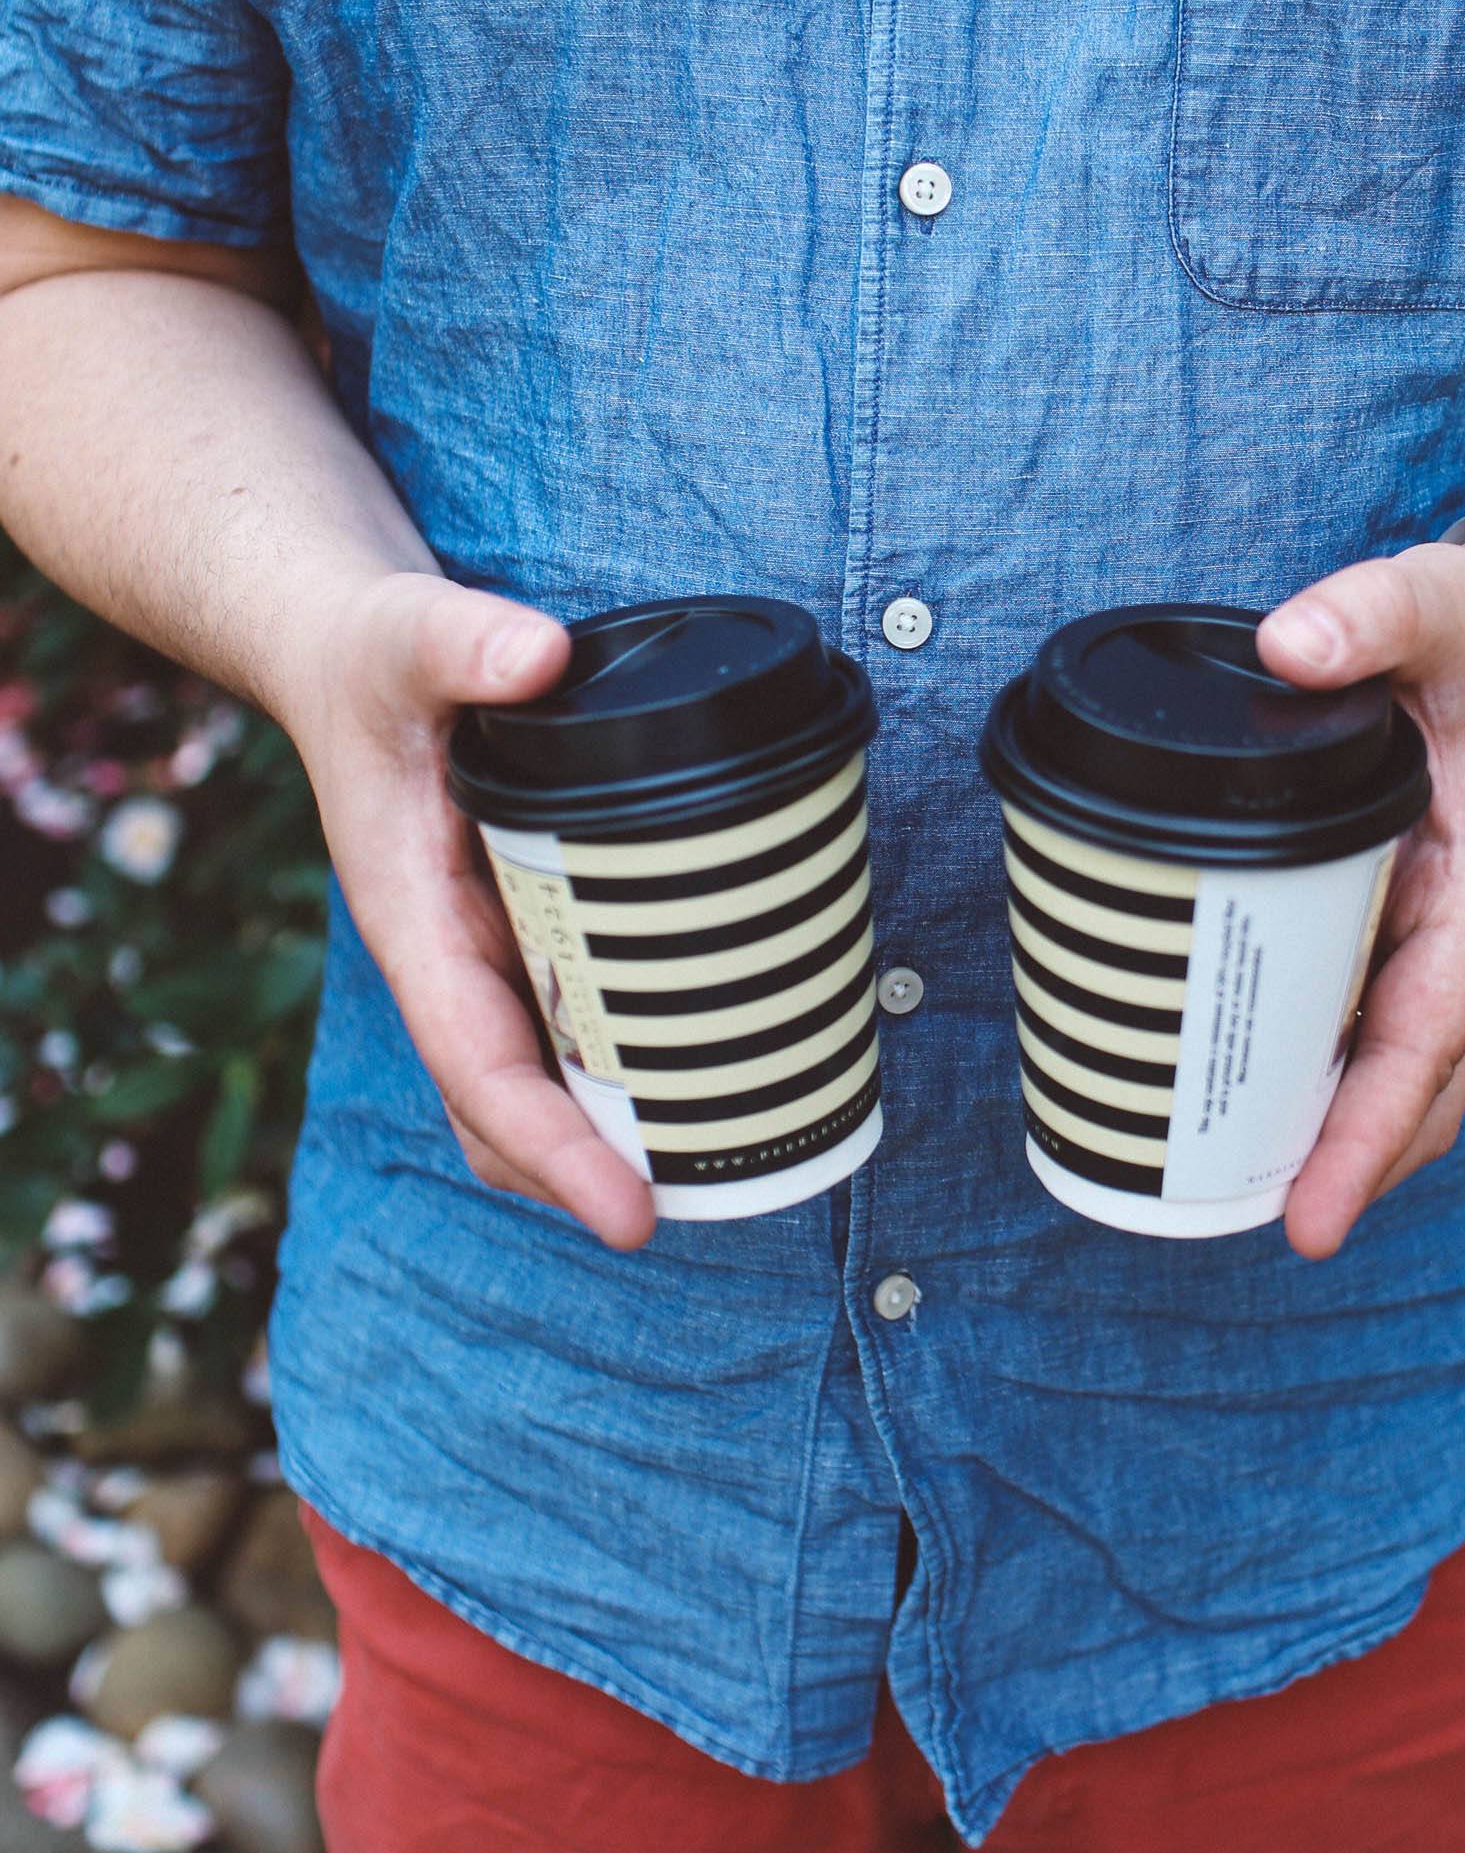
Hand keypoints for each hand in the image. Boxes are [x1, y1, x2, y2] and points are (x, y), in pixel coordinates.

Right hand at [283, 571, 657, 1249]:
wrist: (344, 648)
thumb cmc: (365, 657)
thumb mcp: (403, 636)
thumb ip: (458, 642)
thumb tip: (537, 656)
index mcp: (415, 927)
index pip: (481, 1071)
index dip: (554, 1151)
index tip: (631, 1216)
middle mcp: (454, 958)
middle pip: (515, 1109)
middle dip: (593, 1172)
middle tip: (709, 1201)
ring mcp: (493, 947)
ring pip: (550, 1075)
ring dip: (620, 1128)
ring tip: (733, 1160)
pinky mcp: (531, 920)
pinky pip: (581, 1012)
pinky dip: (638, 1050)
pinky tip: (718, 1055)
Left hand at [1258, 525, 1464, 1261]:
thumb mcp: (1434, 603)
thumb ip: (1370, 613)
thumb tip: (1290, 646)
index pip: (1424, 1036)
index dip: (1367, 1132)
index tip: (1313, 1220)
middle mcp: (1458, 930)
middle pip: (1416, 1086)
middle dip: (1350, 1166)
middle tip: (1263, 1231)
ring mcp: (1428, 932)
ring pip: (1392, 1066)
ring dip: (1332, 1133)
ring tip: (1237, 1192)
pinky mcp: (1395, 918)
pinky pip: (1362, 1017)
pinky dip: (1317, 1067)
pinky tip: (1244, 1086)